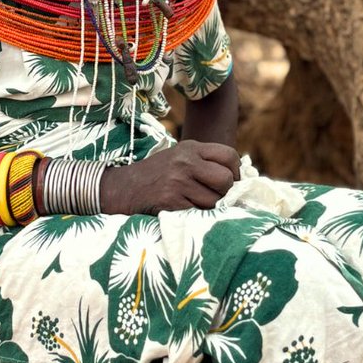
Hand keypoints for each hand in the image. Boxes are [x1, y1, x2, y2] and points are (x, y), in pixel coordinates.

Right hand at [101, 141, 240, 214]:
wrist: (123, 188)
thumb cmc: (157, 174)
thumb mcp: (179, 157)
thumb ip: (205, 162)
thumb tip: (239, 178)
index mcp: (191, 148)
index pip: (229, 156)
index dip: (236, 171)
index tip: (233, 181)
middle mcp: (185, 162)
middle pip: (226, 179)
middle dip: (227, 191)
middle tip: (218, 196)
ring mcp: (178, 182)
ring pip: (214, 200)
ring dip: (212, 207)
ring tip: (197, 203)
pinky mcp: (171, 201)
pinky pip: (198, 212)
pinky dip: (197, 214)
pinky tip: (186, 209)